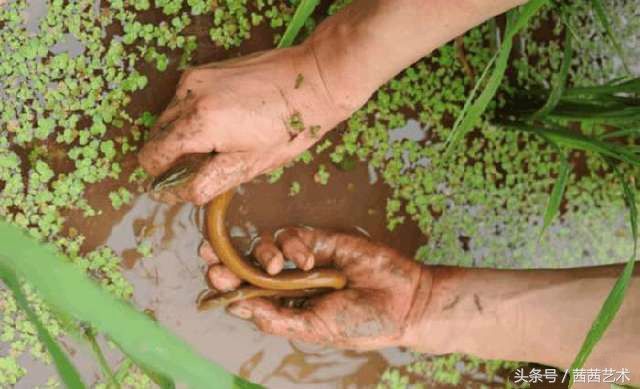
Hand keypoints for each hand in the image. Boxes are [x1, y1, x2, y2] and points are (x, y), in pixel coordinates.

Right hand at [138, 43, 361, 204]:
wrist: (313, 80)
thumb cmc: (289, 128)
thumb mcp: (249, 165)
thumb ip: (207, 182)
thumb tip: (176, 194)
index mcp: (199, 124)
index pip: (153, 157)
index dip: (161, 177)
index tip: (178, 184)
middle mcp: (188, 96)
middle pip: (156, 137)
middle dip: (172, 156)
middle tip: (206, 164)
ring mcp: (194, 79)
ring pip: (167, 118)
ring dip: (181, 135)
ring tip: (218, 142)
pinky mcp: (203, 70)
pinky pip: (182, 100)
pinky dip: (191, 116)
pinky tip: (222, 121)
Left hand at [199, 228, 430, 349]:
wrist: (402, 300)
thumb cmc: (360, 323)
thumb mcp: (315, 328)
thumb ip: (277, 318)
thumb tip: (238, 307)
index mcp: (284, 308)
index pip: (245, 294)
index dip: (225, 285)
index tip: (211, 278)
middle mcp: (288, 283)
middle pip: (246, 266)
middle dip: (225, 260)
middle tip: (208, 255)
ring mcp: (303, 260)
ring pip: (264, 247)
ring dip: (262, 254)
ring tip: (275, 268)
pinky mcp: (319, 239)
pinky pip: (292, 235)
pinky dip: (293, 244)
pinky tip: (308, 260)